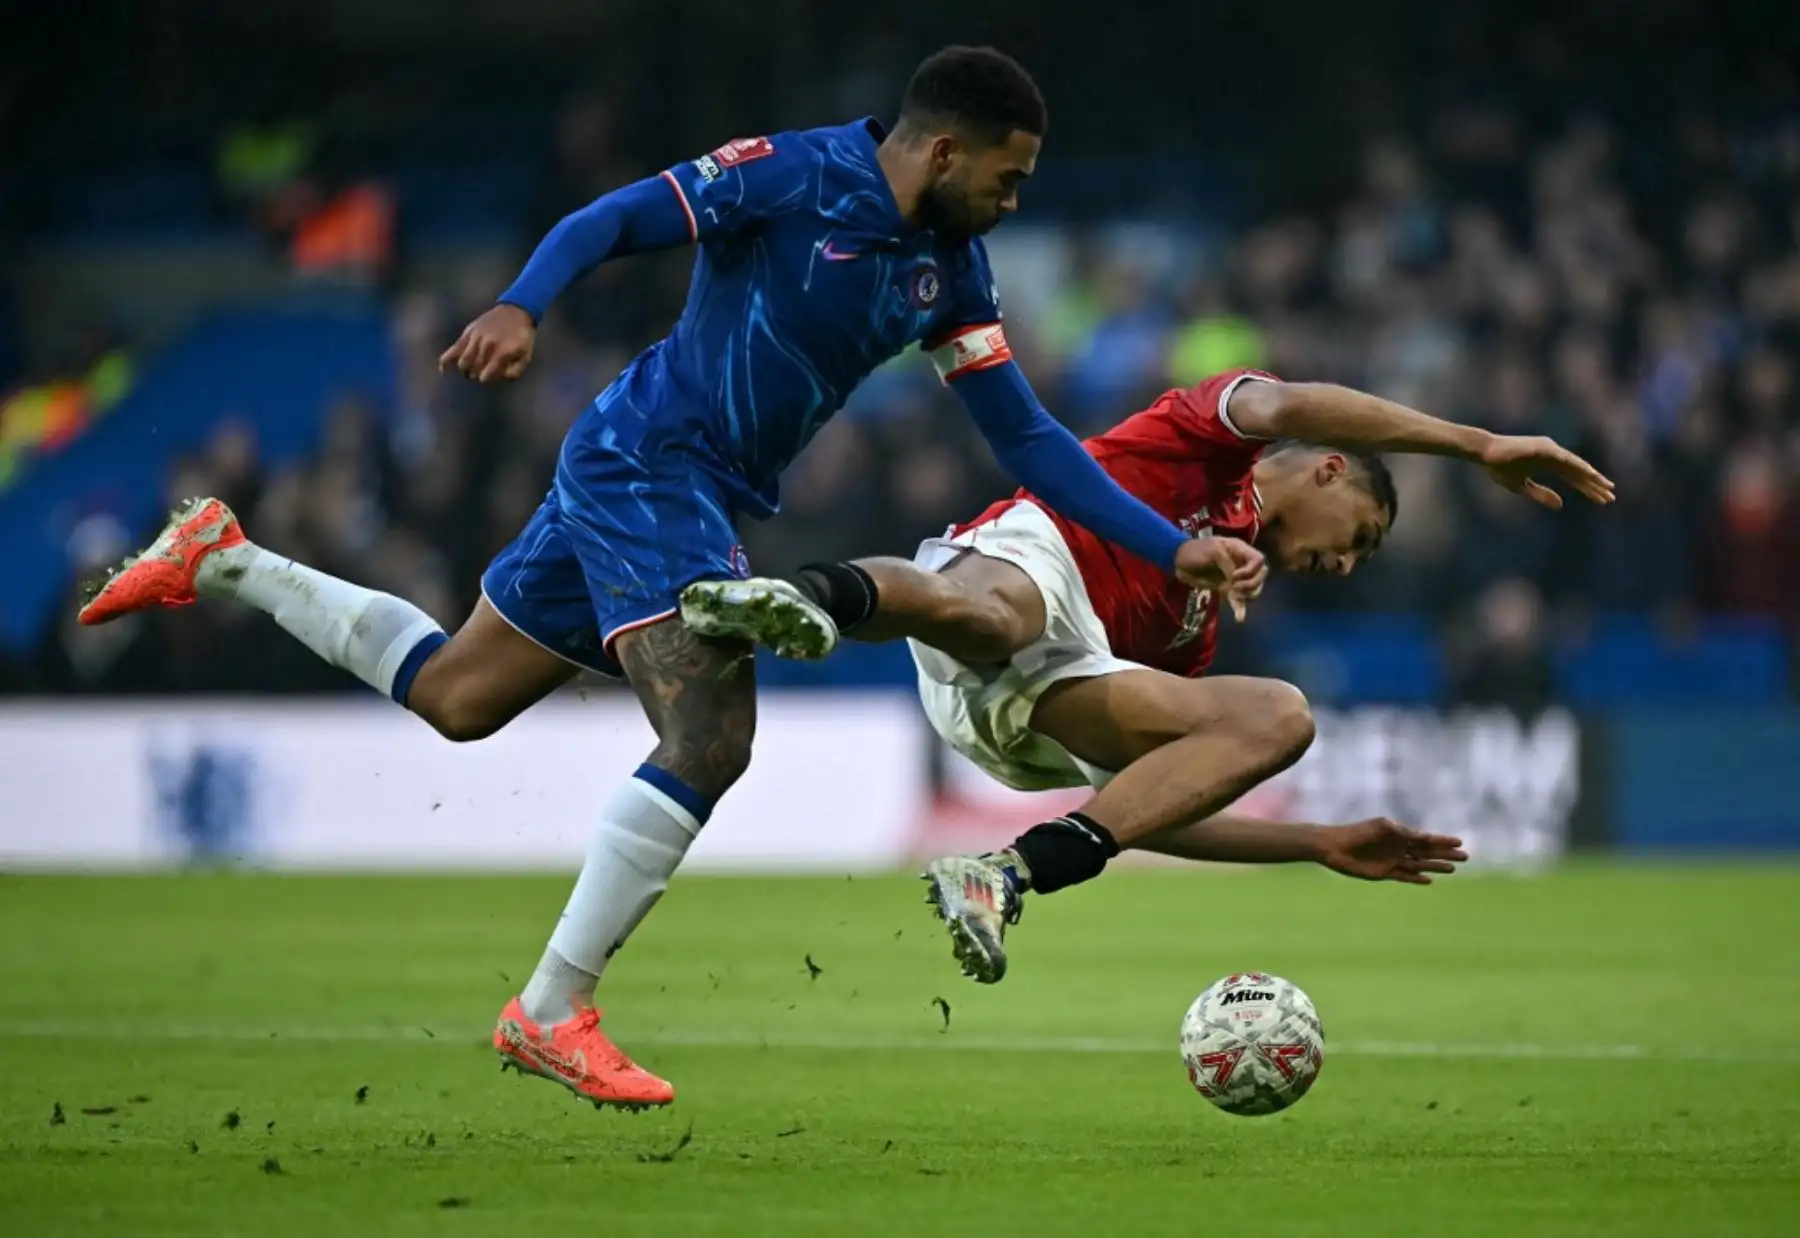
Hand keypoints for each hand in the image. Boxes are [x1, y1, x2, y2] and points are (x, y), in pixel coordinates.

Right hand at [439, 304, 536, 382]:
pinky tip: (443, 370)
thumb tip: (499, 378)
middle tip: (479, 374)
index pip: (487, 374)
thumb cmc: (522, 337)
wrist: (515, 311)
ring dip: (466, 370)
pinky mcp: (469, 332)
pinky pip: (455, 348)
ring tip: (468, 372)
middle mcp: (488, 345)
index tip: (487, 378)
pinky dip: (447, 360)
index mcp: (503, 351)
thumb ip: (515, 371)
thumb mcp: (526, 355)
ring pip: (464, 361)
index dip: (486, 379)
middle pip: (475, 369)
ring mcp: (477, 338)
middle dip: (476, 375)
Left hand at [1173, 536, 1265, 621]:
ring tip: (1233, 596)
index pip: (1259, 560)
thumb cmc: (1196, 551)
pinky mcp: (1227, 590)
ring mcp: (1236, 578)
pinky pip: (1238, 601)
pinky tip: (1239, 618)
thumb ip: (1227, 564)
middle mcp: (1242, 564)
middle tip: (1235, 587)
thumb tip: (1235, 579)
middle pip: (1261, 575)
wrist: (1180, 561)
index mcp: (1241, 551)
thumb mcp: (1214, 551)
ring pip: (1253, 588)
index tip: (1235, 575)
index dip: (1251, 570)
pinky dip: (1240, 609)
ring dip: (1248, 595)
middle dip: (1251, 583)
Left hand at [1315, 818, 1467, 884]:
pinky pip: (1405, 877)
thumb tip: (1422, 837)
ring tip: (1452, 869)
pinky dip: (1416, 879)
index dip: (1443, 840)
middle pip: (1427, 852)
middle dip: (1445, 854)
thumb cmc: (1357, 833)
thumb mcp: (1382, 828)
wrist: (1334, 846)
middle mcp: (1398, 847)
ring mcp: (1392, 860)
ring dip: (1435, 866)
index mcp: (1398, 833)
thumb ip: (1402, 832)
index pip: (1426, 838)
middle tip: (1465, 857)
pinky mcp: (1383, 873)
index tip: (1460, 841)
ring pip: (1419, 865)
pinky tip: (1429, 880)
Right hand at [1479, 434, 1614, 509]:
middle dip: (1595, 485)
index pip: (1573, 478)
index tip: (1601, 499)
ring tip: (1607, 488)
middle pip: (1579, 473)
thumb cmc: (1499, 468)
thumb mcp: (1522, 487)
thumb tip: (1562, 506)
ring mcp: (1551, 449)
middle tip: (1611, 497)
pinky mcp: (1546, 448)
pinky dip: (1580, 468)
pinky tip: (1592, 476)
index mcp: (1548, 463)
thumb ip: (1541, 495)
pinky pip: (1567, 460)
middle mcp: (1553, 454)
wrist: (1485, 453)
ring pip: (1577, 466)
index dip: (1587, 489)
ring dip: (1592, 477)